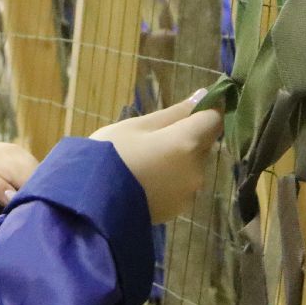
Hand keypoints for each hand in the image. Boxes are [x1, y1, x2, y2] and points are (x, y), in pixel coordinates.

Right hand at [90, 93, 222, 222]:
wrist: (92, 203)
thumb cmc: (111, 154)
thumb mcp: (137, 126)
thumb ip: (174, 113)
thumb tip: (202, 95)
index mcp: (187, 142)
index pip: (214, 119)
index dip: (207, 110)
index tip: (192, 107)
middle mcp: (197, 168)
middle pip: (204, 144)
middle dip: (188, 137)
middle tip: (155, 137)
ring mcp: (189, 192)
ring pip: (193, 166)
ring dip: (179, 160)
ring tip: (147, 162)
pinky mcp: (179, 209)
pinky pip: (182, 186)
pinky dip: (171, 180)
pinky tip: (146, 180)